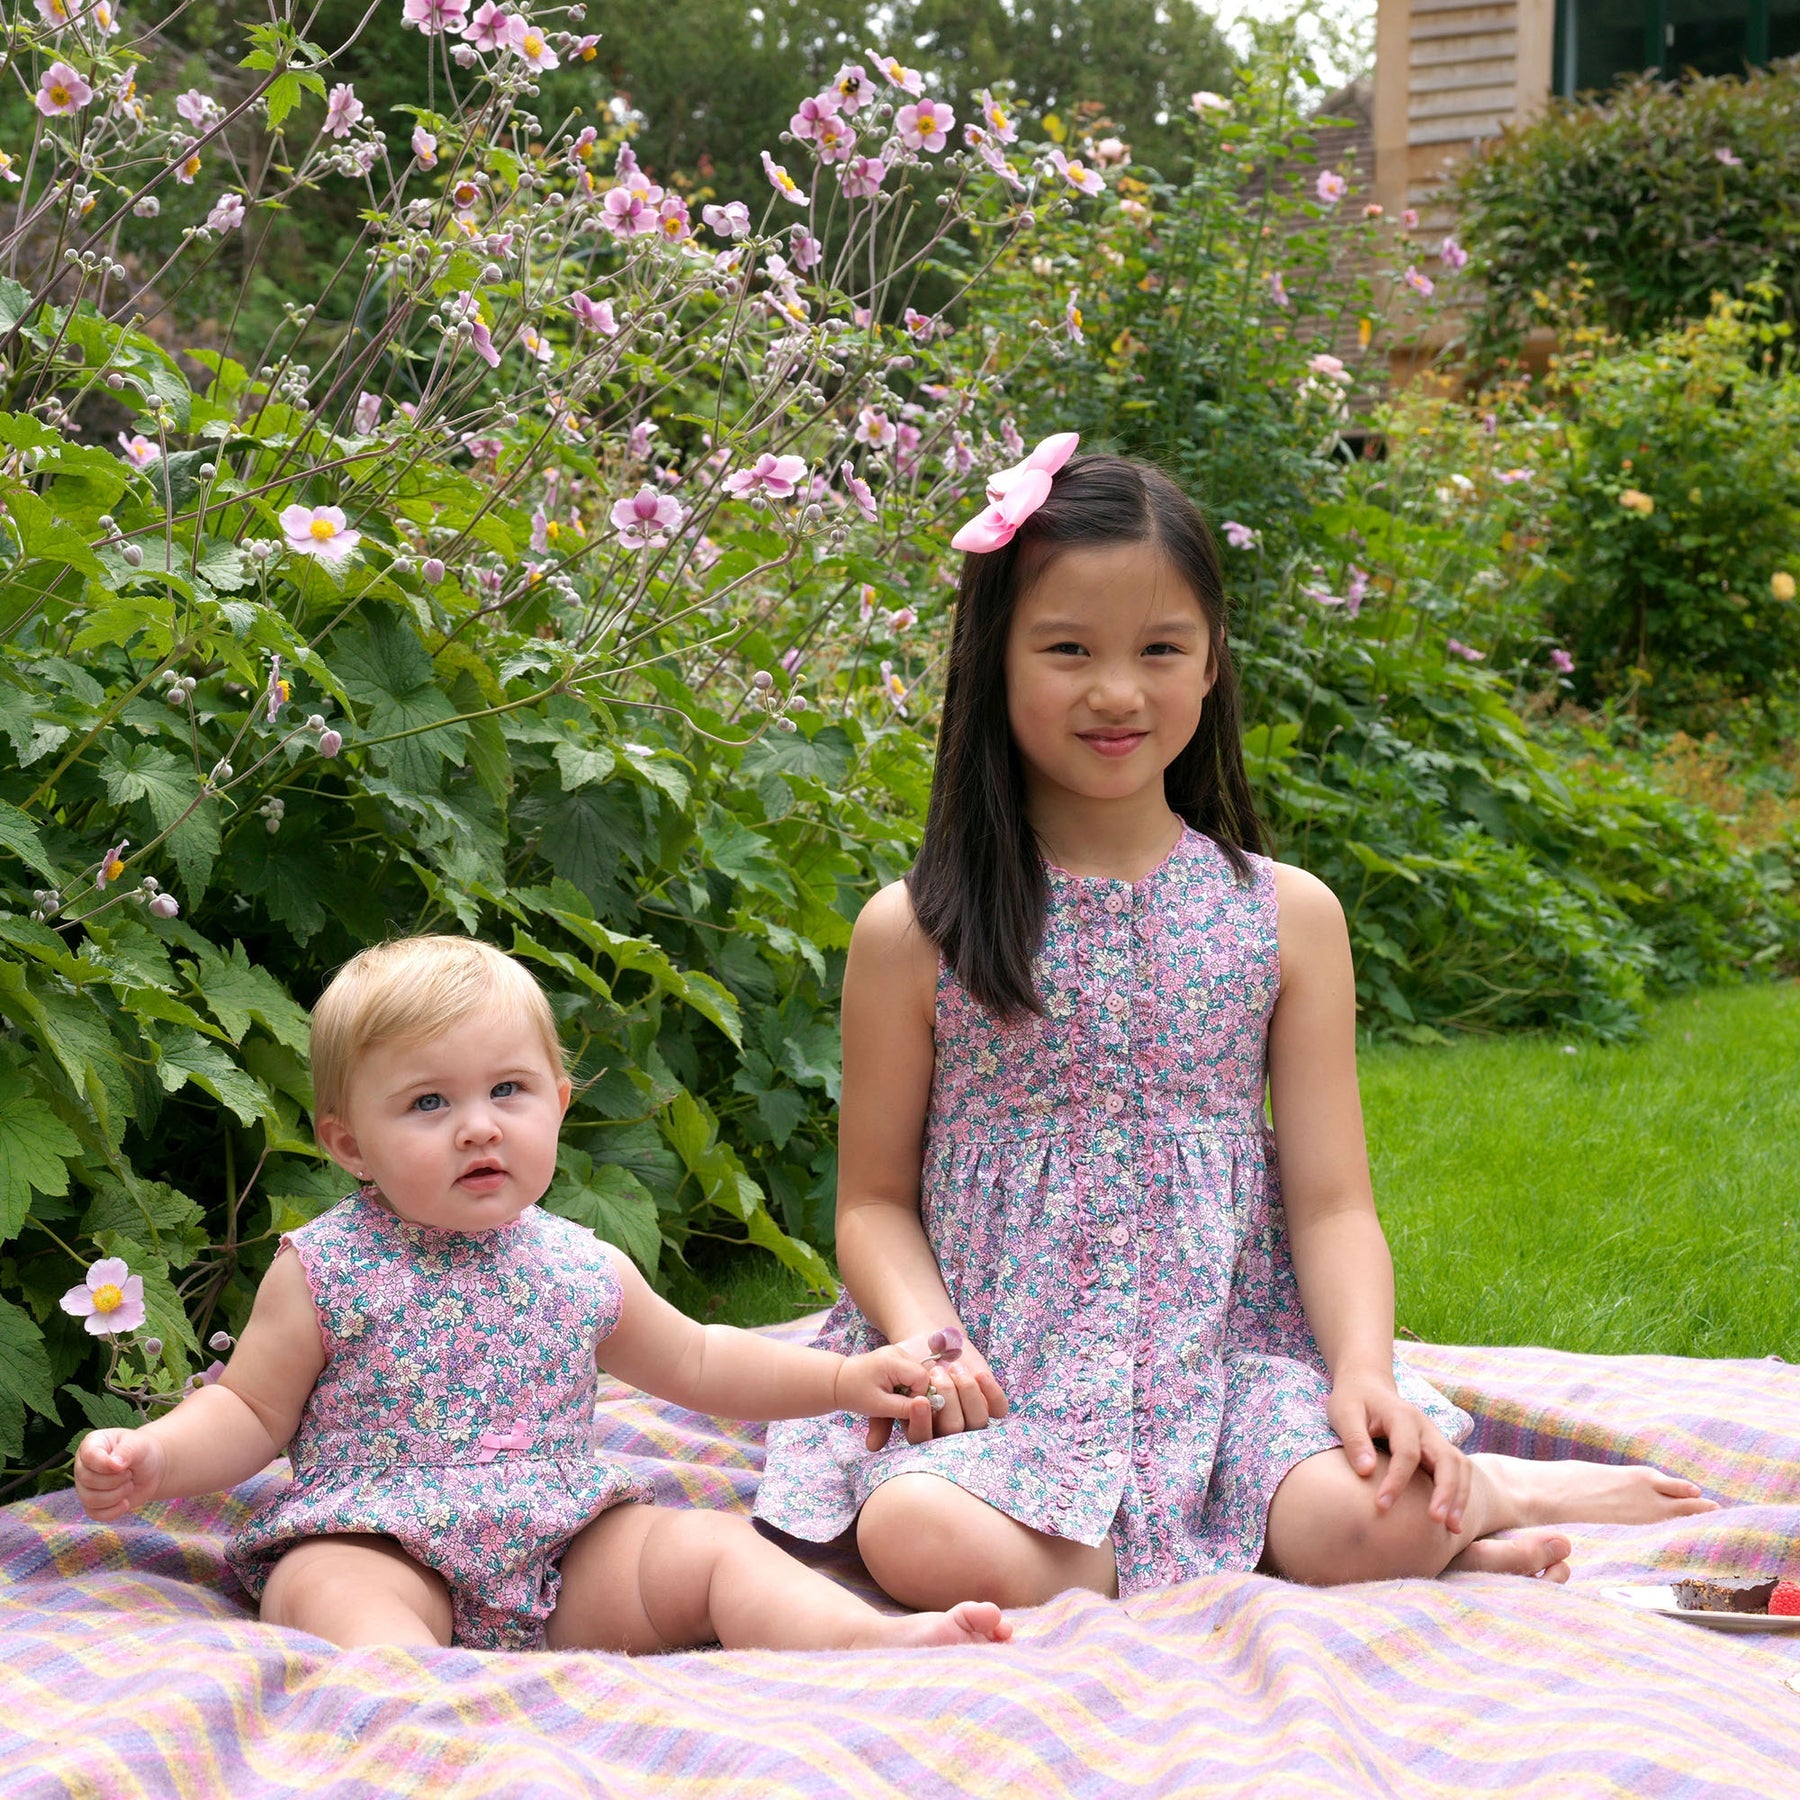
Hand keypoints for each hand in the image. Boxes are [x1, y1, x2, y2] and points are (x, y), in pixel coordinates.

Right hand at [73, 1427, 165, 1523]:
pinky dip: (113, 1511)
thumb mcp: (139, 1445)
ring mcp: (85, 1486)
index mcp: (92, 1444)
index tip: (124, 1465)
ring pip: (89, 1499)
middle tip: (130, 1473)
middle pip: (88, 1480)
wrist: (150, 1469)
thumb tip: (115, 1465)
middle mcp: (83, 1465)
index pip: (89, 1456)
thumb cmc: (142, 1451)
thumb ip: (127, 1450)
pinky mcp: (92, 1504)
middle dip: (115, 1480)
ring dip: (116, 1495)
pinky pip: (94, 1514)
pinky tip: (126, 1502)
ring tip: (129, 1484)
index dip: (106, 1464)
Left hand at [834, 1343, 934, 1444]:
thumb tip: (928, 1408)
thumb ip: (904, 1408)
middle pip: (922, 1375)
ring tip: (893, 1399)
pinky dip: (907, 1386)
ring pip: (918, 1375)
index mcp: (893, 1360)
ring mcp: (898, 1352)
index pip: (922, 1378)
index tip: (903, 1408)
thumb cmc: (855, 1394)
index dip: (918, 1397)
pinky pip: (911, 1373)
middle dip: (915, 1394)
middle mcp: (898, 1352)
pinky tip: (894, 1393)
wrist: (838, 1381)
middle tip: (898, 1405)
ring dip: (911, 1391)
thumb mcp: (879, 1406)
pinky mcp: (897, 1357)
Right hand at [862, 1330, 1009, 1450]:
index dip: (922, 1423)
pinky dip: (990, 1392)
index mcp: (925, 1432)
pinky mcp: (992, 1405)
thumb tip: (872, 1446)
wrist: (931, 1343)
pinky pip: (998, 1408)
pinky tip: (977, 1373)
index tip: (919, 1400)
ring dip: (966, 1392)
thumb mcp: (891, 1387)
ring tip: (954, 1367)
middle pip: (953, 1429)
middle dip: (947, 1399)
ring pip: (977, 1420)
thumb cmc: (908, 1366)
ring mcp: (973, 1419)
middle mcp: (950, 1431)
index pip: (923, 1439)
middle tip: (937, 1372)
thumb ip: (881, 1415)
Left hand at [1327, 1370, 1470, 1533]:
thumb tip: (1366, 1472)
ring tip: (1453, 1528)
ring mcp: (1434, 1437)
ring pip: (1459, 1465)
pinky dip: (1460, 1493)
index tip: (1381, 1506)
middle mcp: (1425, 1426)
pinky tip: (1452, 1518)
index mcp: (1402, 1416)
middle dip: (1446, 1491)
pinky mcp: (1436, 1448)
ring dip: (1459, 1496)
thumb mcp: (1343, 1413)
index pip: (1406, 1452)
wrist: (1368, 1384)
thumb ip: (1354, 1440)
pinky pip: (1458, 1470)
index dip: (1396, 1481)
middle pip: (1447, 1458)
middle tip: (1437, 1521)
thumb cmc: (1353, 1400)